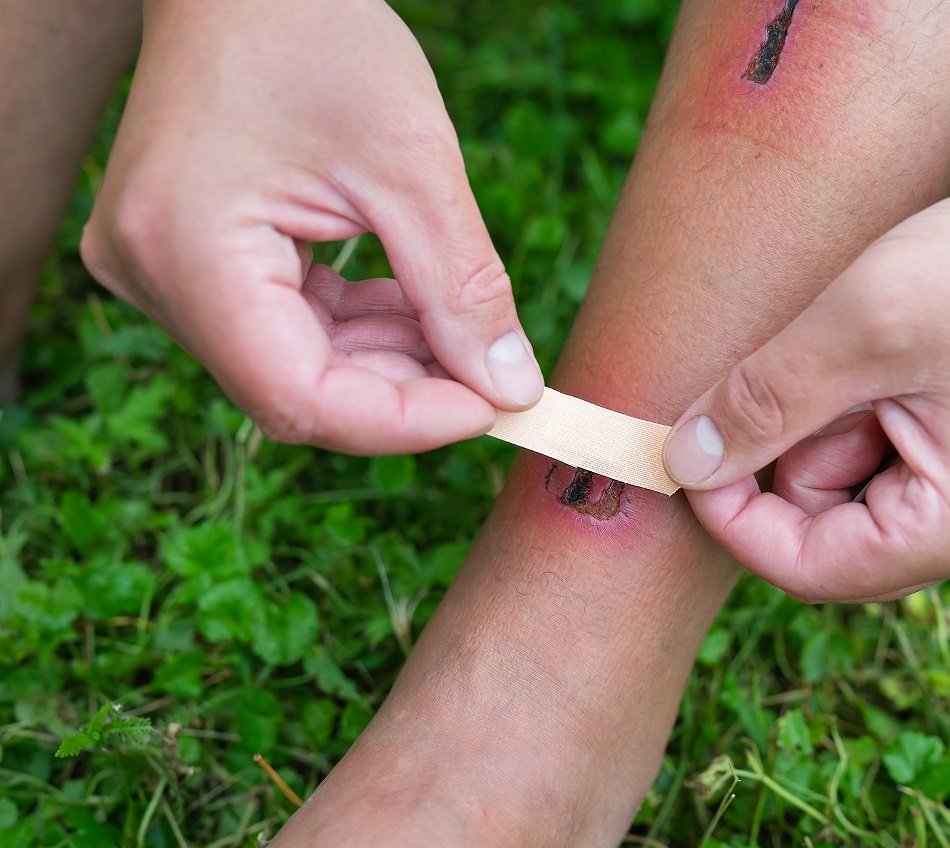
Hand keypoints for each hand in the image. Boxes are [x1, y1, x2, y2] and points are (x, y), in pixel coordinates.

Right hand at [80, 0, 542, 454]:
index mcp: (188, 252)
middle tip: (495, 369)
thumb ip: (462, 288)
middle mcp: (154, 278)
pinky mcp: (189, 262)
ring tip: (459, 323)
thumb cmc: (314, 32)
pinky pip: (282, 328)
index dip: (406, 421)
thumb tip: (510, 389)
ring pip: (295, 366)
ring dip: (388, 360)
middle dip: (407, 390)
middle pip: (296, 391)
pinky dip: (357, 327)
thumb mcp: (411, 163)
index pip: (299, 399)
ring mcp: (163, 273)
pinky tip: (412, 302)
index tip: (496, 405)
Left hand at [664, 130, 949, 602]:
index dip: (732, 517)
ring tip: (865, 338)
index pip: (807, 570)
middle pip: (821, 530)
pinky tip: (879, 341)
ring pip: (839, 485)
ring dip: (821, 416)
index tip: (687, 445)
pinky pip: (872, 449)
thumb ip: (764, 403)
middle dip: (790, 449)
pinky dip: (849, 401)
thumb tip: (680, 463)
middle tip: (819, 358)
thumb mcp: (861, 327)